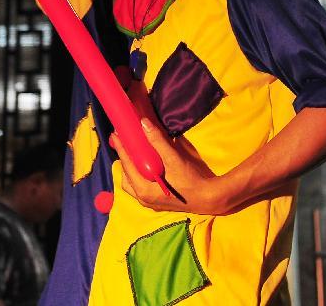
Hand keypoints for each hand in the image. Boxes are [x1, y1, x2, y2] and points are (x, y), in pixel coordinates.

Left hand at [109, 72, 232, 214]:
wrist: (209, 198)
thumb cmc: (192, 179)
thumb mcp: (174, 159)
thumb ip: (157, 141)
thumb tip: (143, 124)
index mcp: (144, 190)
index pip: (126, 165)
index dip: (121, 148)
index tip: (116, 133)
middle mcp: (143, 198)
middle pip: (126, 176)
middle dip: (125, 159)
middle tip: (126, 142)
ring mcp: (150, 201)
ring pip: (132, 183)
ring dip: (131, 168)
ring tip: (134, 152)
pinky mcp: (157, 201)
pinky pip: (141, 186)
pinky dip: (139, 174)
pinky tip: (145, 165)